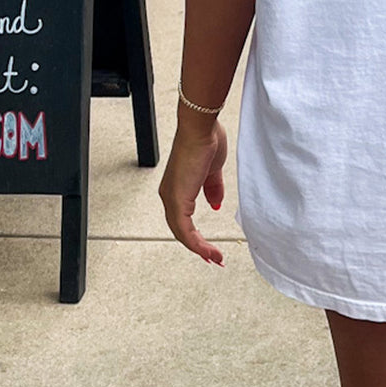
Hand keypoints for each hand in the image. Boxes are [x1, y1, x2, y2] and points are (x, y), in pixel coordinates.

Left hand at [158, 117, 227, 265]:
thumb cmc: (206, 141)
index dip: (196, 235)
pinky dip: (196, 243)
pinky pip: (184, 229)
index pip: (183, 219)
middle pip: (181, 230)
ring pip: (182, 233)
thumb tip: (216, 205)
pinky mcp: (177, 199)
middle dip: (198, 247)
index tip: (210, 247)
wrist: (201, 128)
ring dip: (199, 248)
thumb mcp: (213, 171)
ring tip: (215, 258)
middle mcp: (170, 195)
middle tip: (214, 258)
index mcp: (177, 188)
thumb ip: (213, 189)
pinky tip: (208, 250)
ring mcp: (172, 198)